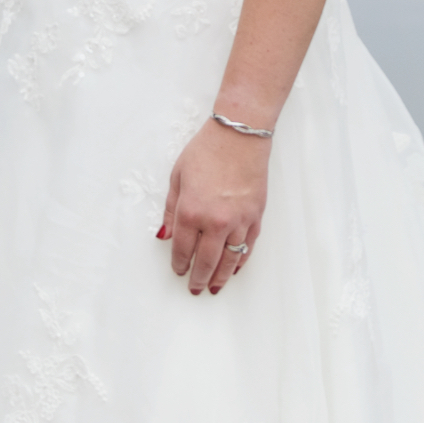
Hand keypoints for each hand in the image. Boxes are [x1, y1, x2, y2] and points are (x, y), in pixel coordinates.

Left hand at [160, 121, 268, 295]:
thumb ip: (172, 210)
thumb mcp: (178, 177)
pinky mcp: (256, 217)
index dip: (179, 264)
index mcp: (191, 211)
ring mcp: (239, 221)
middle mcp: (215, 221)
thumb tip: (167, 235)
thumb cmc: (207, 150)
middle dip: (198, 278)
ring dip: (220, 277)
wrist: (239, 135)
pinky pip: (248, 247)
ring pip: (229, 259)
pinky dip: (241, 261)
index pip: (182, 249)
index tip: (179, 270)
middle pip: (206, 261)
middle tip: (195, 288)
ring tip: (214, 287)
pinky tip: (235, 268)